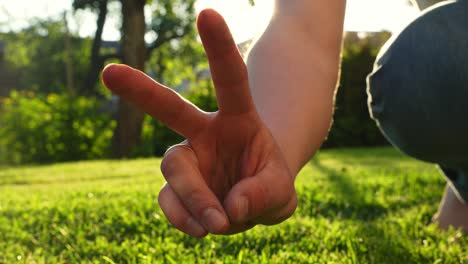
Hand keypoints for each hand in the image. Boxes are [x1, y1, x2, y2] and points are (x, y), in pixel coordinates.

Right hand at [102, 9, 296, 236]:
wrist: (250, 203)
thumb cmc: (268, 185)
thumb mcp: (280, 192)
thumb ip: (262, 196)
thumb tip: (230, 210)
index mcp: (238, 118)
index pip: (230, 79)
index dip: (218, 48)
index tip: (206, 13)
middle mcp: (204, 133)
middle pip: (170, 108)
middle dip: (141, 89)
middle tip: (109, 72)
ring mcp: (187, 160)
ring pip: (173, 167)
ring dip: (193, 196)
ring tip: (218, 223)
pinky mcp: (175, 189)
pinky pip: (168, 200)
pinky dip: (183, 217)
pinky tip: (201, 228)